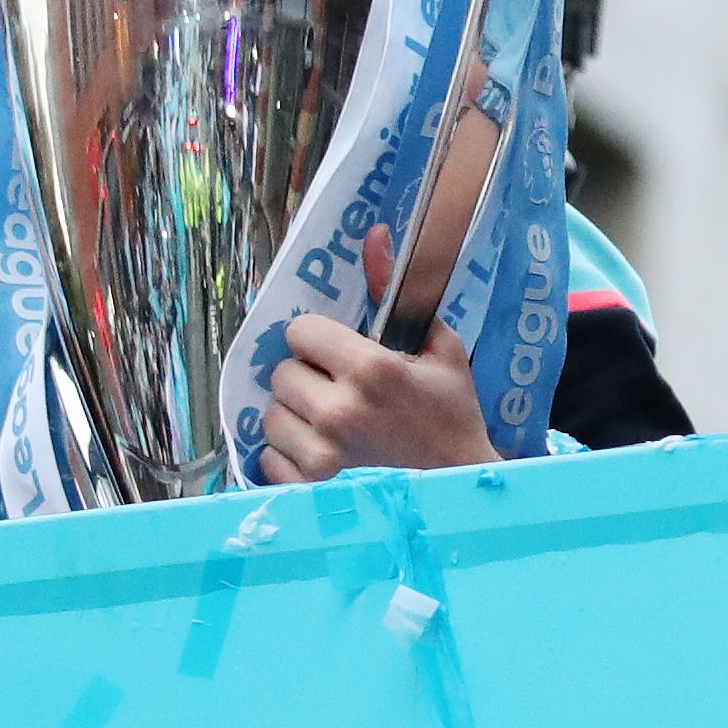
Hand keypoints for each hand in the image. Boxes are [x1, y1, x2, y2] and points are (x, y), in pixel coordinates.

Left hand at [260, 224, 494, 482]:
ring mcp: (321, 456)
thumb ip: (395, 291)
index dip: (318, 340)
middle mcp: (338, 412)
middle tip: (335, 391)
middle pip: (281, 374)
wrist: (459, 488)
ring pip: (271, 417)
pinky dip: (288, 457)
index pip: (300, 331)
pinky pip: (268, 460)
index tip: (336, 354)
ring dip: (294, 417)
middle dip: (306, 378)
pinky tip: (322, 455)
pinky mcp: (309, 492)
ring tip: (328, 425)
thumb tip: (373, 235)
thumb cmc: (451, 417)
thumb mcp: (439, 349)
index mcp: (369, 369)